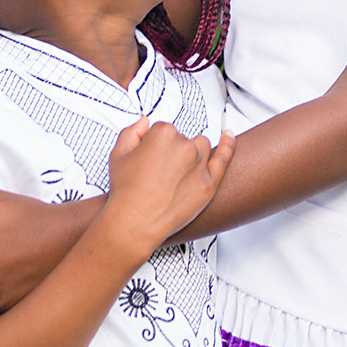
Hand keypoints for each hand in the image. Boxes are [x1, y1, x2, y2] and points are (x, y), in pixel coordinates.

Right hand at [102, 117, 233, 252]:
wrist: (135, 223)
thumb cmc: (126, 191)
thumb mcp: (118, 153)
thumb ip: (132, 131)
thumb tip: (144, 123)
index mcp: (163, 133)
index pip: (164, 130)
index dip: (154, 145)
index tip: (148, 158)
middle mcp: (184, 145)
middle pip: (183, 139)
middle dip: (172, 151)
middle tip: (158, 171)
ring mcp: (199, 164)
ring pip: (201, 147)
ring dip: (192, 154)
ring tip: (176, 173)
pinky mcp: (209, 184)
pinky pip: (224, 158)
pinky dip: (228, 145)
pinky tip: (229, 136)